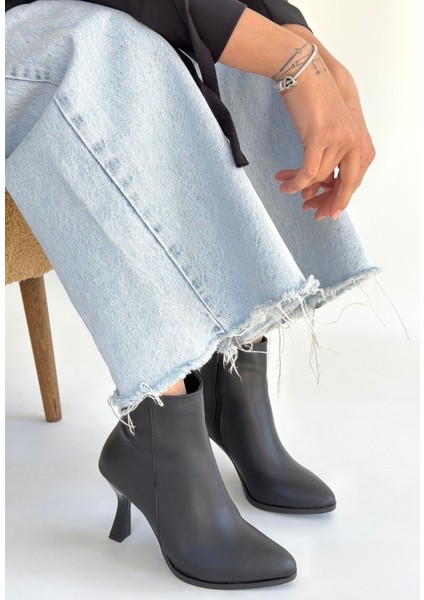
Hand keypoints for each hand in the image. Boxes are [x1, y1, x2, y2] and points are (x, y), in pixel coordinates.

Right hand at [275, 26, 375, 219]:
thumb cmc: (314, 98)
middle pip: (345, 184)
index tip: (327, 211)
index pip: (354, 179)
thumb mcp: (329, 130)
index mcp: (361, 140)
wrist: (304, 72)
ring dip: (299, 185)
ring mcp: (340, 139)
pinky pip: (309, 171)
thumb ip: (330, 155)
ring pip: (320, 177)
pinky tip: (286, 184)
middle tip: (310, 211)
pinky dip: (296, 181)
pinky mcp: (322, 137)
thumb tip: (317, 184)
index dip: (340, 199)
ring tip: (285, 185)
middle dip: (326, 202)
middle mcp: (355, 141)